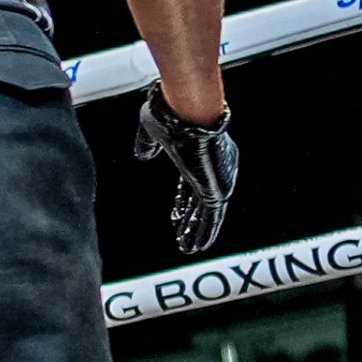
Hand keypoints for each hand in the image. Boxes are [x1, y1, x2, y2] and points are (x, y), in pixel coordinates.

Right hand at [134, 81, 237, 253]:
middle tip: (182, 233)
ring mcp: (219, 179)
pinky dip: (205, 232)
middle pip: (200, 199)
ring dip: (196, 230)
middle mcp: (215, 166)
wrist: (185, 113)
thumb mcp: (152, 131)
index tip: (176, 213)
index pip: (191, 182)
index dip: (182, 199)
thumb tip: (142, 156)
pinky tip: (198, 246)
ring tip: (188, 247)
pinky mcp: (217, 189)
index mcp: (200, 151)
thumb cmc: (170, 115)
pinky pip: (212, 218)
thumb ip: (147, 145)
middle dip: (190, 217)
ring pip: (207, 212)